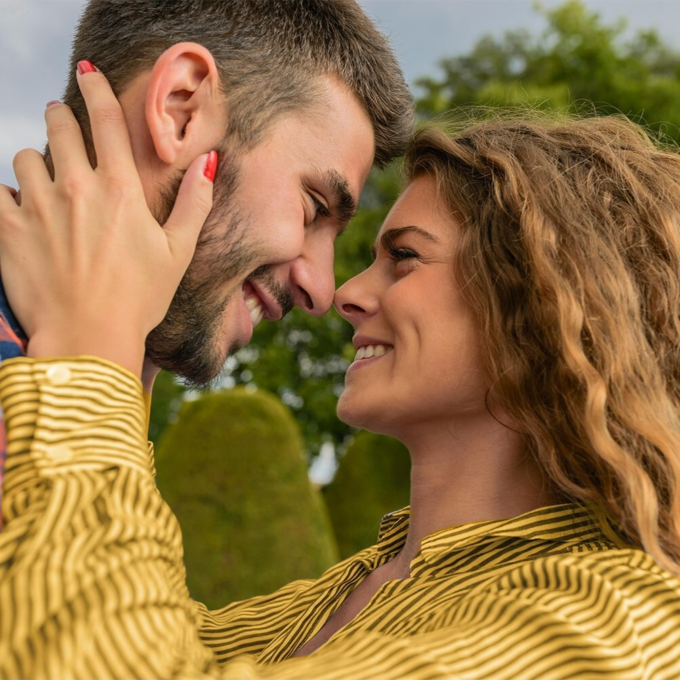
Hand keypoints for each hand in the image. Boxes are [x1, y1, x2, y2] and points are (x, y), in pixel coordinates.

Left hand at [0, 65, 215, 377]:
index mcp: (120, 191)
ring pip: (25, 157)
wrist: (88, 337)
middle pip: (59, 127)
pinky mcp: (7, 229)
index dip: (97, 89)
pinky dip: (9, 195)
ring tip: (44, 177)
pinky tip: (22, 210)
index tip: (89, 72)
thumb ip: (195, 204)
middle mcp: (76, 188)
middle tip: (61, 120)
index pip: (106, 121)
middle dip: (59, 116)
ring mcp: (38, 207)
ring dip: (36, 160)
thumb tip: (211, 163)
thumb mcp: (178, 253)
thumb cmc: (139, 298)